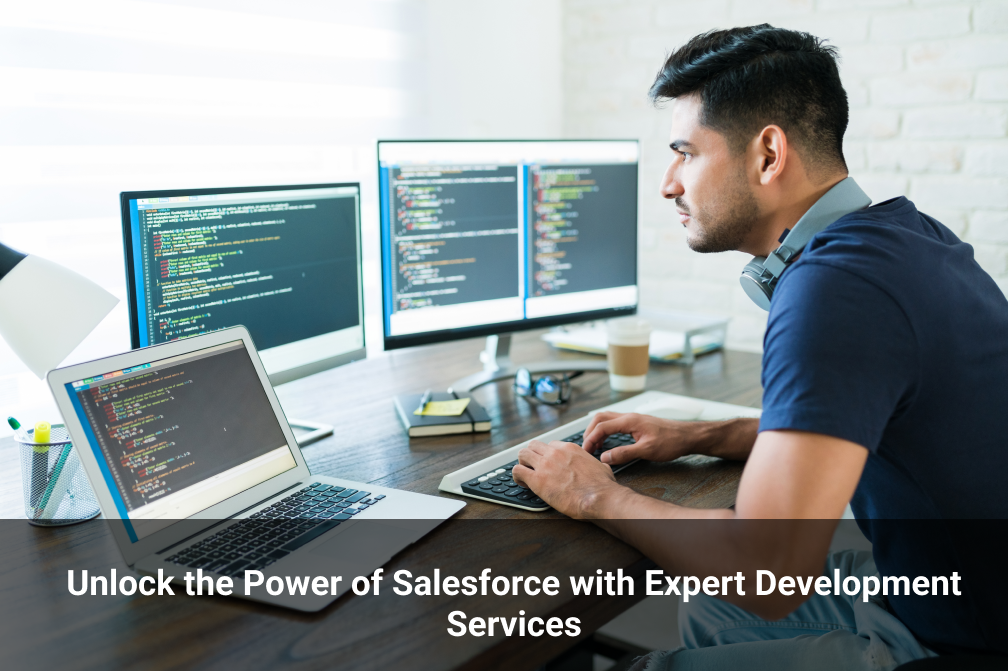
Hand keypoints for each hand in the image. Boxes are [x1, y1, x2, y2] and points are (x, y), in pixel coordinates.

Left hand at [512, 440, 622, 518]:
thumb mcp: (602, 468)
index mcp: (570, 449)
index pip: (551, 445)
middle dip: (532, 456)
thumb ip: (596, 464)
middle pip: (533, 445)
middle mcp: (555, 453)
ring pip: (522, 454)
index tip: (548, 464)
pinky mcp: (537, 479)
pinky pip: (517, 471)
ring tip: (526, 474)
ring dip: (522, 463)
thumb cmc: (602, 486)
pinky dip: (517, 476)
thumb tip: (600, 467)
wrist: (598, 497)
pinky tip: (523, 483)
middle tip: (533, 468)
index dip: (548, 455)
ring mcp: (545, 465)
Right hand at [581, 412, 702, 464]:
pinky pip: (615, 424)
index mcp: (629, 421)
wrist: (687, 436)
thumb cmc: (671, 441)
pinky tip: (608, 442)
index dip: (590, 438)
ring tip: (594, 446)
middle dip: (590, 432)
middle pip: (600, 418)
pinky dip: (606, 431)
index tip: (586, 451)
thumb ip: (624, 454)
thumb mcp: (647, 451)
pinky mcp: (636, 424)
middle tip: (586, 447)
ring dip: (597, 431)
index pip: (601, 426)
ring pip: (607, 419)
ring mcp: (633, 419)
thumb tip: (604, 457)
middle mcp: (629, 417)